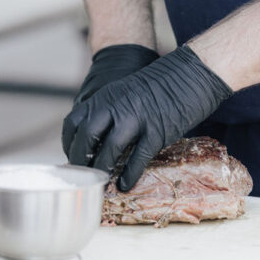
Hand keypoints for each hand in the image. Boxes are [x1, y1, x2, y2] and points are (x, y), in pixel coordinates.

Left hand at [62, 45, 232, 190]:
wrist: (191, 73)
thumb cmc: (160, 84)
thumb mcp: (126, 90)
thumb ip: (109, 109)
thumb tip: (95, 137)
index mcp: (107, 95)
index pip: (74, 121)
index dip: (69, 143)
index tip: (71, 157)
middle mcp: (117, 106)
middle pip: (87, 138)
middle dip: (81, 161)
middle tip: (83, 175)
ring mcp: (137, 119)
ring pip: (109, 151)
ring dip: (102, 170)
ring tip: (101, 183)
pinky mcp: (157, 132)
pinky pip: (137, 159)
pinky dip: (128, 176)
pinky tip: (125, 185)